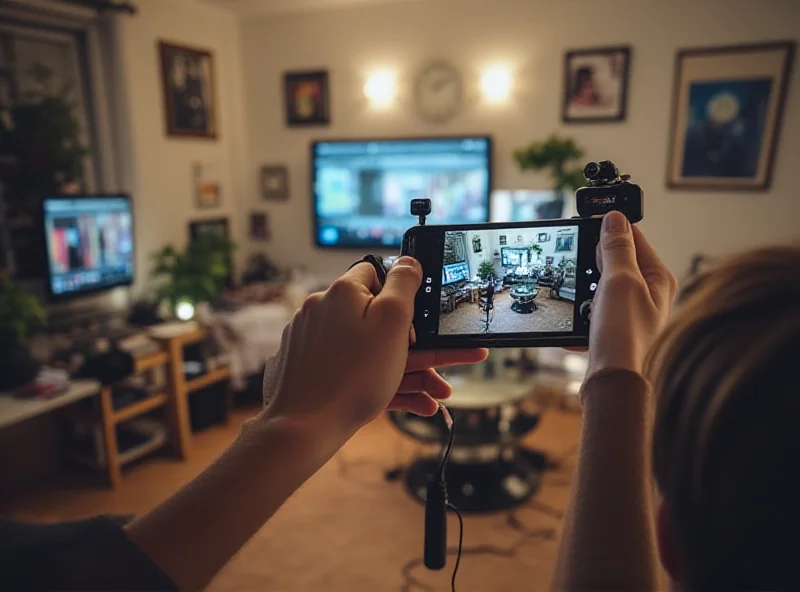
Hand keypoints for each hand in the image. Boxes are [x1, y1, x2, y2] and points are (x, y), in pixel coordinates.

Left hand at [261, 256, 487, 438]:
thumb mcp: (392, 322)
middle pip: (375, 319)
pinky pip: (350, 370)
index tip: (419, 320)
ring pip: (367, 350)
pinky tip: (404, 404)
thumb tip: (408, 261)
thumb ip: (403, 284)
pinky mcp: (306, 368)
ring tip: (432, 398)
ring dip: (403, 372)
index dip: (401, 294)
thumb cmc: (353, 377)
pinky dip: (377, 385)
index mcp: (342, 292)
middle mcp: (321, 310)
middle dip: (413, 347)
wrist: (303, 428)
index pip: (377, 274)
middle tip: (440, 371)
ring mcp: (310, 341)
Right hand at [586, 211, 676, 379]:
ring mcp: (632, 311)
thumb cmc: (624, 334)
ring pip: (602, 284)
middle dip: (595, 262)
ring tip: (585, 301)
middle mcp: (650, 294)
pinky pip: (593, 308)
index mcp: (659, 278)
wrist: (612, 378)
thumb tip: (614, 219)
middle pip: (617, 260)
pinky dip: (583, 311)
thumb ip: (617, 248)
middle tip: (584, 268)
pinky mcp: (614, 327)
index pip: (635, 237)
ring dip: (586, 288)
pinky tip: (581, 319)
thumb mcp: (619, 280)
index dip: (610, 230)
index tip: (589, 226)